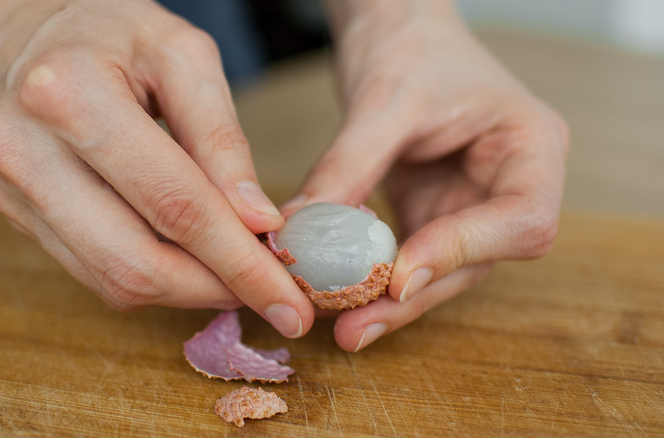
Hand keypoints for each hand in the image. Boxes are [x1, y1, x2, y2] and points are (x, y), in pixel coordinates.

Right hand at [0, 0, 313, 336]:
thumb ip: (222, 138)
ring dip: (184, 290)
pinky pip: (89, 269)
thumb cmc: (108, 30)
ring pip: (111, 279)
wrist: (17, 24)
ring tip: (232, 274)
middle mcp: (25, 151)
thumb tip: (257, 223)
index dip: (239, 262)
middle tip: (268, 293)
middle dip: (214, 289)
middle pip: (135, 261)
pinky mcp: (9, 209)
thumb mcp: (183, 57)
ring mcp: (8, 188)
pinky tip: (185, 260)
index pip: (174, 204)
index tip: (289, 298)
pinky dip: (147, 276)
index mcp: (71, 94)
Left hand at [292, 0, 567, 349]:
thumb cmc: (410, 46)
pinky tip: (335, 293)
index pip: (521, 221)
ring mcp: (469, 206)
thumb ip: (348, 167)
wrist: (396, 27)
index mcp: (532, 149)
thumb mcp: (383, 102)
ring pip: (437, 271)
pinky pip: (405, 257)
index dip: (464, 252)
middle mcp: (508, 187)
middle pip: (475, 261)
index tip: (402, 273)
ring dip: (388, 300)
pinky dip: (371, 277)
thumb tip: (301, 233)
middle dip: (413, 296)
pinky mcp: (430, 214)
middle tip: (356, 327)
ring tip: (341, 324)